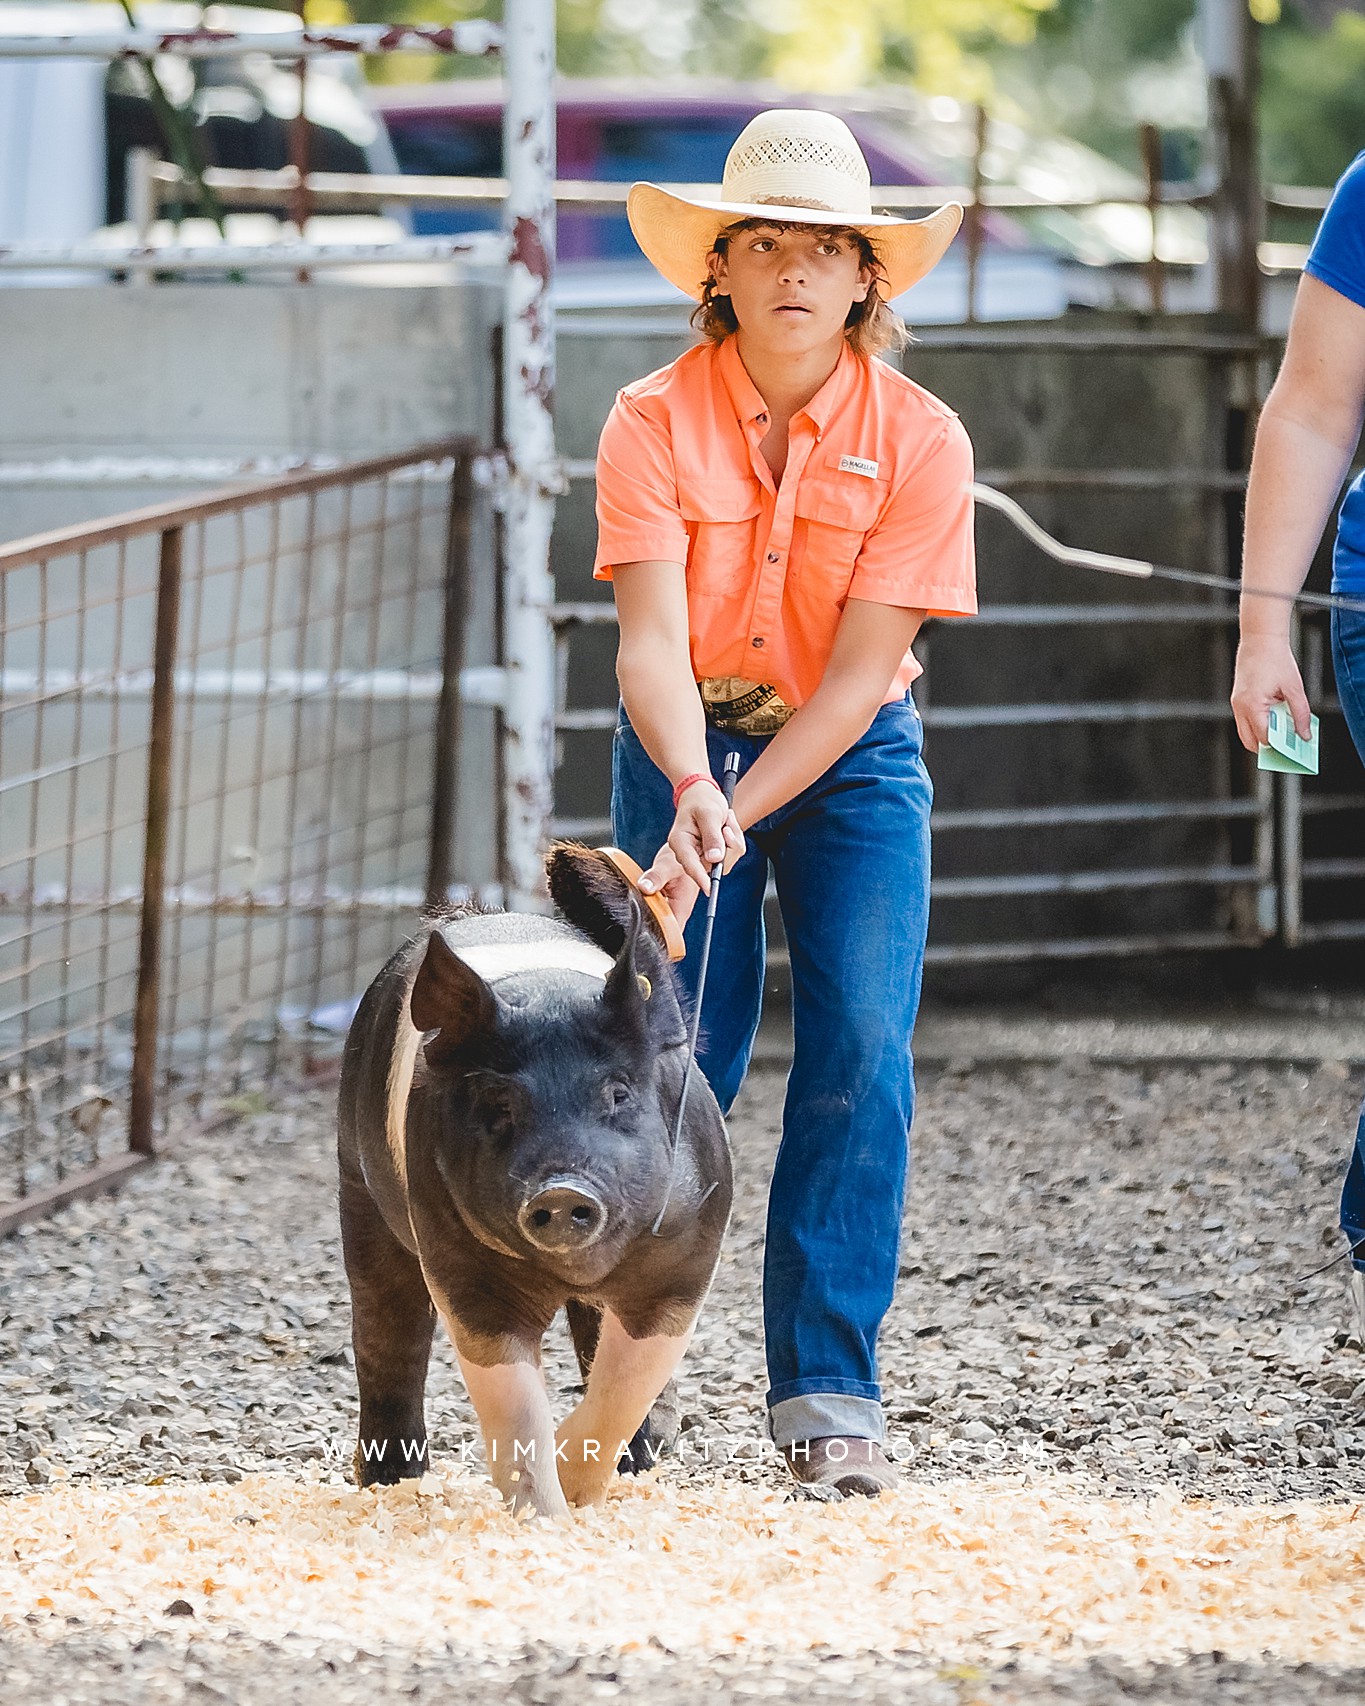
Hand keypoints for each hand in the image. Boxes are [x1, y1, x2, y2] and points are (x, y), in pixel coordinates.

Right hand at [637, 781, 744, 920]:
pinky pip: (733, 854)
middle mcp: (689, 853)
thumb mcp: (708, 814)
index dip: (700, 878)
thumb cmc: (701, 801)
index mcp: (679, 842)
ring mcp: (703, 856)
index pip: (690, 865)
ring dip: (732, 840)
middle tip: (726, 827)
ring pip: (727, 860)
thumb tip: (715, 859)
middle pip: (714, 865)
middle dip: (728, 847)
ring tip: (724, 823)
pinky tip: (726, 827)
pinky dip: (735, 840)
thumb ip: (712, 836)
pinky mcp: (714, 856)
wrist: (703, 796)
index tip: (709, 889)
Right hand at [1231, 633, 1311, 752]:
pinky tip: (1275, 720)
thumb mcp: (1294, 688)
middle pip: (1250, 741)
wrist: (1259, 639)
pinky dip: (1259, 725)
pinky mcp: (1237, 699)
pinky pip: (1245, 721)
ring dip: (1262, 737)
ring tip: (1283, 734)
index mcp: (1252, 705)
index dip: (1279, 746)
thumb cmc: (1275, 660)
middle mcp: (1240, 707)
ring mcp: (1236, 704)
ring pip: (1246, 733)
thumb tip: (1304, 735)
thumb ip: (1300, 714)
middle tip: (1287, 749)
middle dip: (1268, 748)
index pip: (1264, 737)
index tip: (1294, 750)